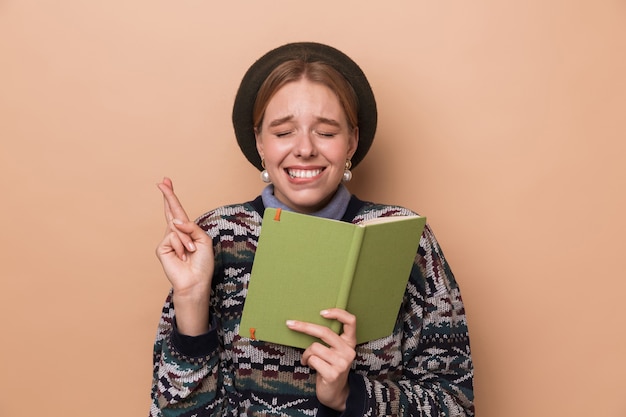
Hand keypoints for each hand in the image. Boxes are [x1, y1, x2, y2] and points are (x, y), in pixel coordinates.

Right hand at [155, 177, 213, 334]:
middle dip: (168, 195)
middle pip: (170, 211)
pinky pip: (173, 237)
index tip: (166, 182)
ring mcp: (168, 241)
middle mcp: (176, 233)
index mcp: (186, 231)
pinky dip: (181, 245)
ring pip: (176, 227)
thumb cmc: (202, 263)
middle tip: (163, 181)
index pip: (177, 211)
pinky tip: (182, 256)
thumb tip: (175, 220)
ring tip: (190, 252)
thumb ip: (191, 227)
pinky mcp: (162, 248)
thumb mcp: (203, 240)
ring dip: (187, 240)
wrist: (196, 281)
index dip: (171, 197)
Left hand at [286, 309, 356, 410]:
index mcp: (350, 342)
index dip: (338, 313)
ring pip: (315, 347)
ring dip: (306, 353)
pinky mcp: (333, 374)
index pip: (350, 321)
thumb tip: (306, 322)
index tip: (322, 312)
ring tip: (308, 360)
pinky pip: (312, 360)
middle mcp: (348, 351)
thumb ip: (330, 338)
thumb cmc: (331, 367)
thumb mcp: (334, 351)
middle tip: (290, 324)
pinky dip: (307, 361)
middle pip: (325, 332)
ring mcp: (342, 363)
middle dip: (305, 327)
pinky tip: (310, 366)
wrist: (336, 393)